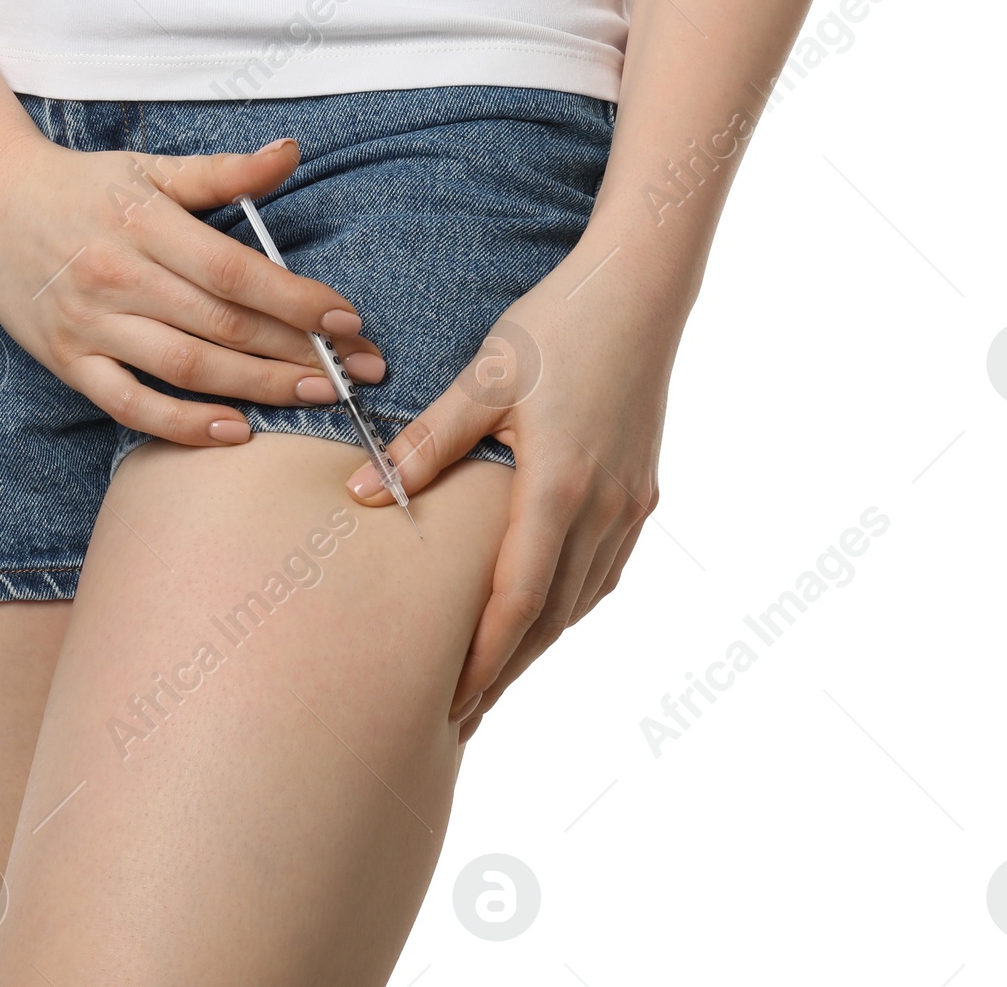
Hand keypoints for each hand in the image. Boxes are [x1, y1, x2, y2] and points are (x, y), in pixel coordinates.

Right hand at [0, 135, 384, 446]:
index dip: (296, 300)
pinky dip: (184, 424)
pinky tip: (235, 431)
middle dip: (298, 352)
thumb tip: (290, 153)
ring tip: (315, 397)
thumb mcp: (151, 169)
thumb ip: (224, 171)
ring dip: (258, 389)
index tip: (347, 320)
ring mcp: (91, 324)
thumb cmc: (83, 187)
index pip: (235, 271)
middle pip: (222, 326)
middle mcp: (119, 276)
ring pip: (187, 368)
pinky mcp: (68, 361)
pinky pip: (131, 403)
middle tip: (355, 372)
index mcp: (145, 223)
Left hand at [344, 236, 672, 741]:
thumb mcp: (486, 378)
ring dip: (537, 643)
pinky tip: (545, 610)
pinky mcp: (642, 487)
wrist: (640, 288)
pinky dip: (570, 602)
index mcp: (559, 488)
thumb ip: (428, 443)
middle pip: (551, 618)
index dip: (481, 660)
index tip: (446, 703)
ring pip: (582, 599)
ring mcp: (630, 502)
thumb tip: (363, 495)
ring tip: (493, 678)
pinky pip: (605, 568)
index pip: (515, 602)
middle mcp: (603, 508)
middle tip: (458, 717)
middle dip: (503, 671)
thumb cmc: (557, 325)